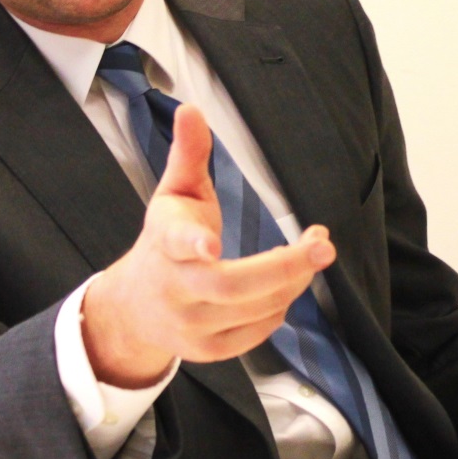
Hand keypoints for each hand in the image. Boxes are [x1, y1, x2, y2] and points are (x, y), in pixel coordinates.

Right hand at [82, 104, 334, 387]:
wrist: (135, 308)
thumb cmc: (164, 240)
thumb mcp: (172, 194)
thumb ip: (188, 153)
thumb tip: (190, 107)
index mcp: (165, 243)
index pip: (176, 244)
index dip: (193, 244)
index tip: (210, 243)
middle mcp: (176, 289)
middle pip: (234, 286)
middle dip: (285, 266)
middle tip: (323, 244)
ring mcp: (192, 325)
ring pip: (256, 308)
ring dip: (293, 280)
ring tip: (311, 253)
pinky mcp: (210, 351)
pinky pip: (260, 330)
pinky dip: (281, 305)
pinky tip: (287, 284)